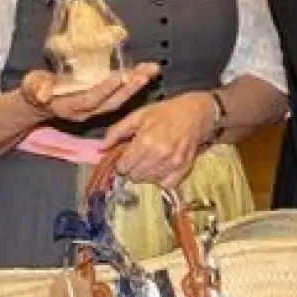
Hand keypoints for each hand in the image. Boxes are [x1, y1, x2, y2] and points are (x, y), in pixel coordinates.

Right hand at [17, 63, 158, 122]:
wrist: (38, 103)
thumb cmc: (34, 91)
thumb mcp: (31, 86)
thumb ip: (37, 88)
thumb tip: (44, 93)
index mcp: (70, 107)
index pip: (91, 98)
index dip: (105, 89)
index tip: (119, 76)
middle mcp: (86, 111)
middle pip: (112, 102)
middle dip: (129, 89)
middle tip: (145, 74)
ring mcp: (95, 108)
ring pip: (119, 99)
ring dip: (136, 85)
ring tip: (151, 71)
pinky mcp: (100, 101)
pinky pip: (119, 94)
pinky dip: (132, 83)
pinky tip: (144, 72)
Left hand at [99, 92, 216, 188]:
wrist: (196, 112)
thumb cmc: (165, 112)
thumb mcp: (138, 115)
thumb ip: (117, 131)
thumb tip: (100, 148)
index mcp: (145, 141)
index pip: (124, 166)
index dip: (121, 164)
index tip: (124, 159)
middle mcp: (159, 155)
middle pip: (135, 176)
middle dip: (132, 169)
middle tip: (137, 159)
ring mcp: (173, 163)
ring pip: (149, 181)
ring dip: (146, 174)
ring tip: (149, 161)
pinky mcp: (184, 168)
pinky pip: (167, 184)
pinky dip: (161, 179)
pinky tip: (160, 168)